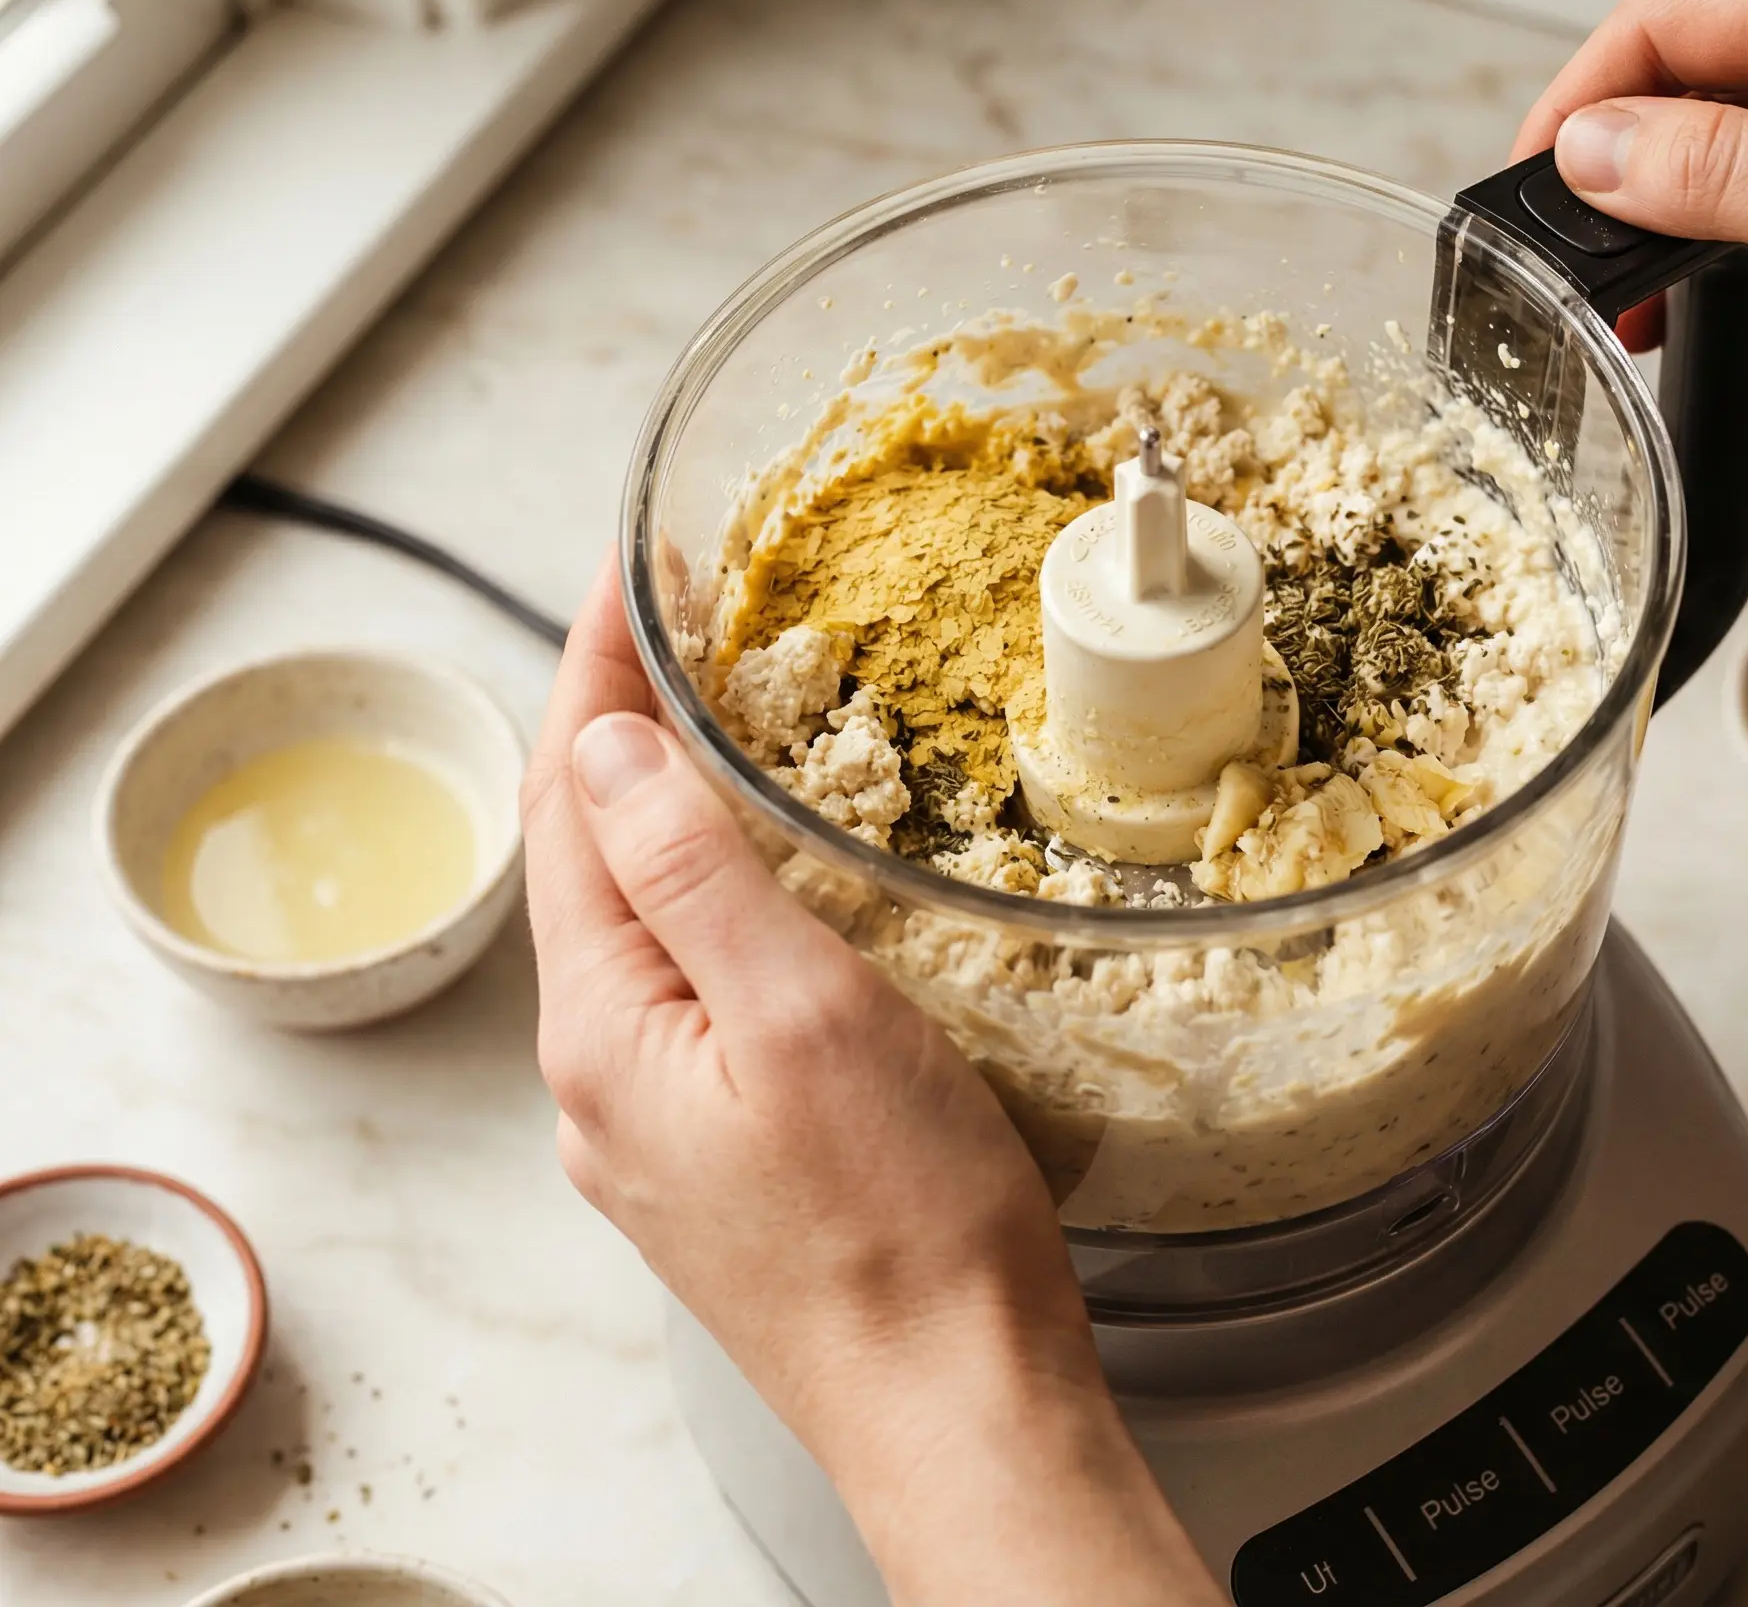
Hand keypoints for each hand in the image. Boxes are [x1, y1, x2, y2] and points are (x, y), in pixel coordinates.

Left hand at [522, 558, 1222, 1606]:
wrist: (953, 1400)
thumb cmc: (902, 1226)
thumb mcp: (803, 1017)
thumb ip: (695, 875)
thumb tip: (612, 747)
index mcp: (606, 1029)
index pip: (573, 802)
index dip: (593, 670)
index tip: (625, 567)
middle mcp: (600, 1081)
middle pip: (588, 861)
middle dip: (622, 730)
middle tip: (678, 619)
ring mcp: (652, 1127)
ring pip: (638, 929)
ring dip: (667, 814)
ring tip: (721, 721)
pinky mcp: (714, 1158)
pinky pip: (684, 995)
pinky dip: (708, 904)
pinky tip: (763, 888)